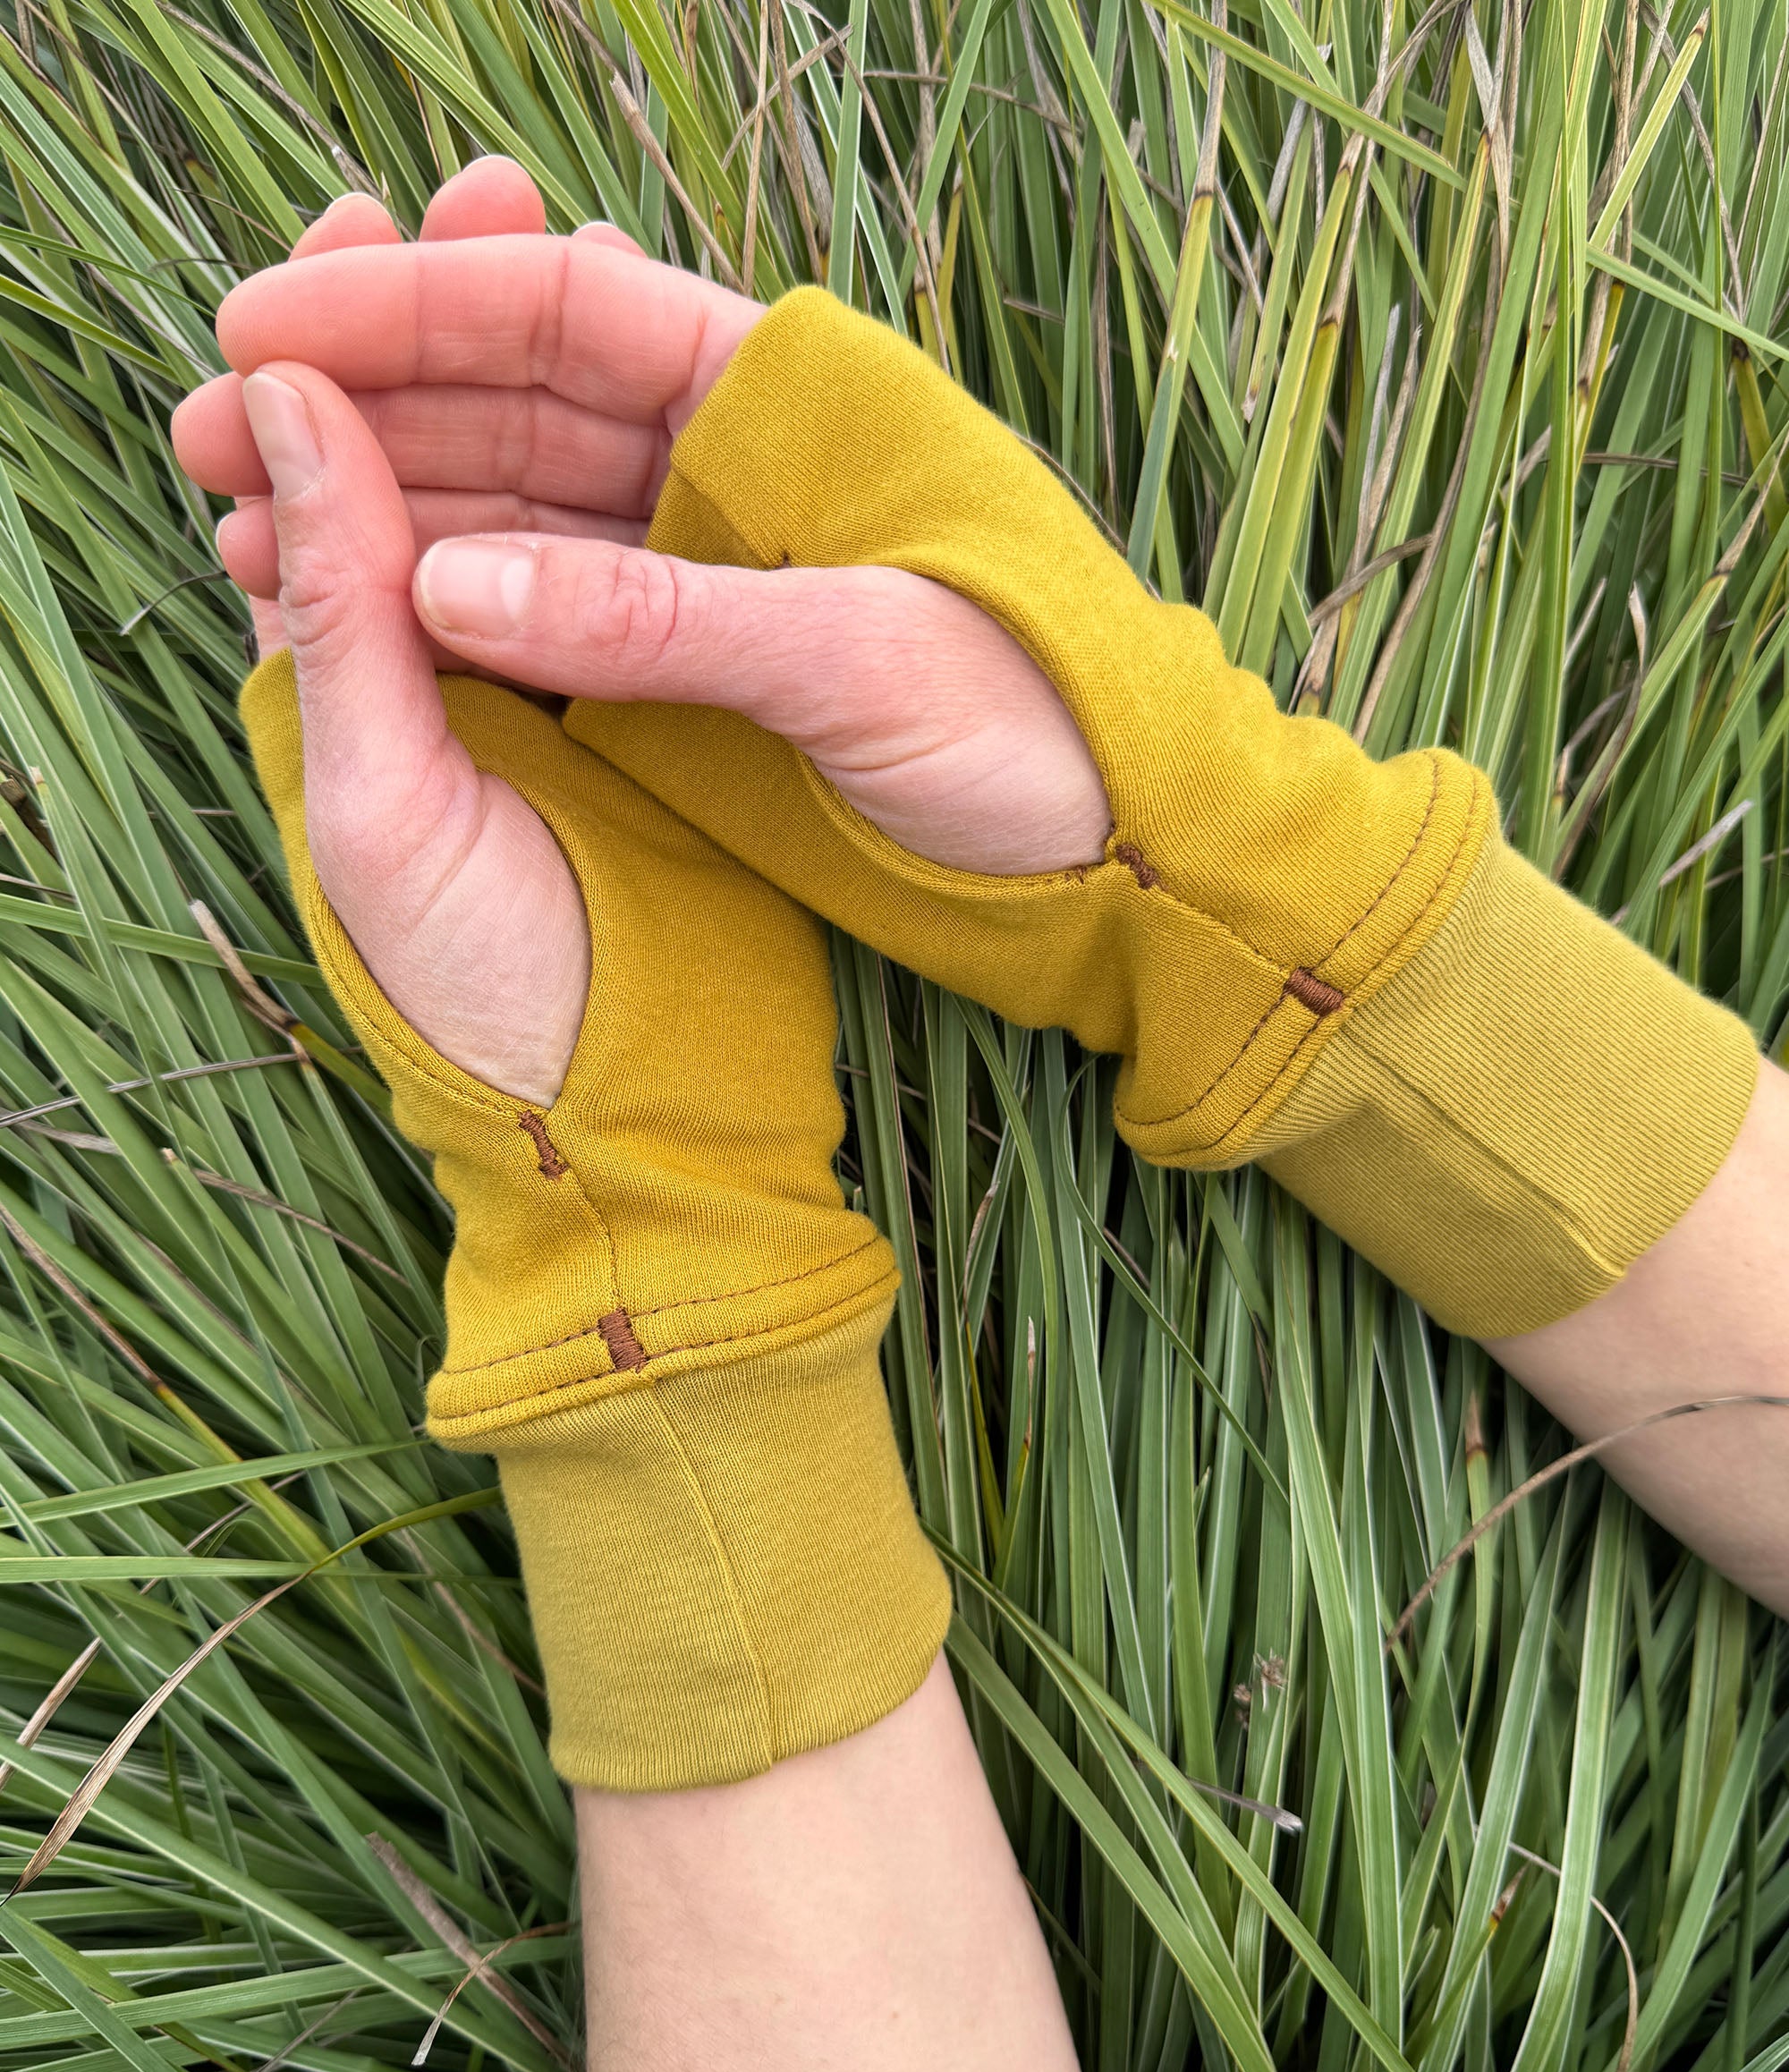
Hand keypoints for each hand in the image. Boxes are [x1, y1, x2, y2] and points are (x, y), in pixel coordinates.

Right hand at [173, 162, 1109, 881]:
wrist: (1128, 849)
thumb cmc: (1042, 727)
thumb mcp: (856, 663)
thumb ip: (657, 621)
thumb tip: (444, 587)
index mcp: (787, 402)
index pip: (565, 307)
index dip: (409, 308)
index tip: (265, 330)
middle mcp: (731, 467)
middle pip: (513, 401)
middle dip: (362, 408)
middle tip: (206, 440)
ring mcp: (707, 568)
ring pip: (513, 510)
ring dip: (383, 513)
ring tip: (241, 529)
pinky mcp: (698, 670)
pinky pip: (549, 618)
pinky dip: (450, 615)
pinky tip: (353, 612)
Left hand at [217, 166, 593, 1105]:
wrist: (651, 1118)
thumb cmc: (498, 993)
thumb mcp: (384, 808)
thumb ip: (340, 619)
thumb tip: (289, 408)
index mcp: (341, 691)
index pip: (313, 484)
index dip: (328, 355)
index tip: (354, 231)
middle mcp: (440, 670)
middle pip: (422, 461)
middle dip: (436, 327)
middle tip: (475, 186)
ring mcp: (554, 685)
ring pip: (528, 492)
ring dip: (532, 369)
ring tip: (553, 234)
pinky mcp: (656, 710)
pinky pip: (621, 560)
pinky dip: (623, 464)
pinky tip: (649, 383)